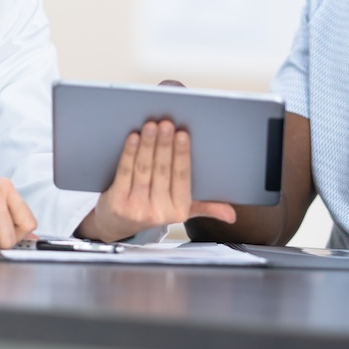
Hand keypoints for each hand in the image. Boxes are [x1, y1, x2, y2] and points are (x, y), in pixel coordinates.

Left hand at [80, 119, 236, 241]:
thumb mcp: (181, 210)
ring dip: (148, 144)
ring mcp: (136, 208)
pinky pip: (125, 172)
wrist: (117, 225)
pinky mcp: (117, 202)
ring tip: (151, 125)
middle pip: (162, 170)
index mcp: (178, 210)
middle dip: (164, 144)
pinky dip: (129, 153)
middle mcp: (158, 212)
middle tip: (167, 124)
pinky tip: (133, 138)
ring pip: (144, 169)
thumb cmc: (151, 209)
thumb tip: (231, 215)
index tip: (183, 135)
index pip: (182, 178)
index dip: (182, 155)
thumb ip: (205, 207)